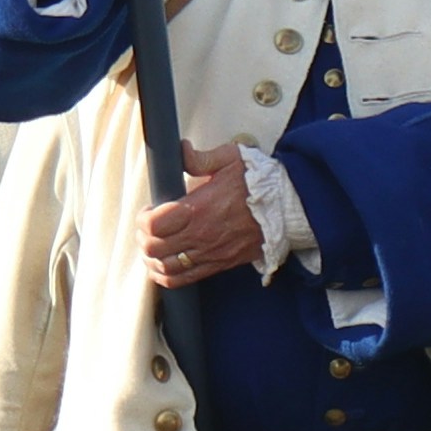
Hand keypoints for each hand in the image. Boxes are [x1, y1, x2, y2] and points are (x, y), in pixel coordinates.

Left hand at [141, 159, 266, 288]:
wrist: (287, 207)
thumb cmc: (259, 183)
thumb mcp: (230, 159)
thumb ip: (200, 158)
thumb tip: (181, 151)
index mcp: (200, 208)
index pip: (155, 224)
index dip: (143, 218)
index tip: (148, 210)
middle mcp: (201, 235)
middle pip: (154, 248)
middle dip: (143, 237)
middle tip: (147, 226)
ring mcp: (209, 253)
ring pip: (165, 267)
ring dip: (152, 258)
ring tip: (153, 245)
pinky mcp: (218, 265)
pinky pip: (183, 280)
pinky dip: (165, 276)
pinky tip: (162, 266)